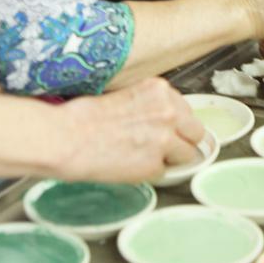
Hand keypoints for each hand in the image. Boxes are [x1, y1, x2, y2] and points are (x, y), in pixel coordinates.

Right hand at [59, 78, 203, 182]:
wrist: (67, 138)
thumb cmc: (85, 117)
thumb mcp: (126, 95)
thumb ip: (151, 105)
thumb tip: (165, 120)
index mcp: (159, 90)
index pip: (186, 110)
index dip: (176, 123)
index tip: (168, 129)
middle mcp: (168, 112)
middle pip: (196, 133)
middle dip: (182, 141)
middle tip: (162, 146)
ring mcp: (164, 139)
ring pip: (186, 155)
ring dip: (169, 158)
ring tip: (143, 156)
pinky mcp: (155, 164)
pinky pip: (164, 172)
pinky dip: (150, 172)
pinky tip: (130, 164)